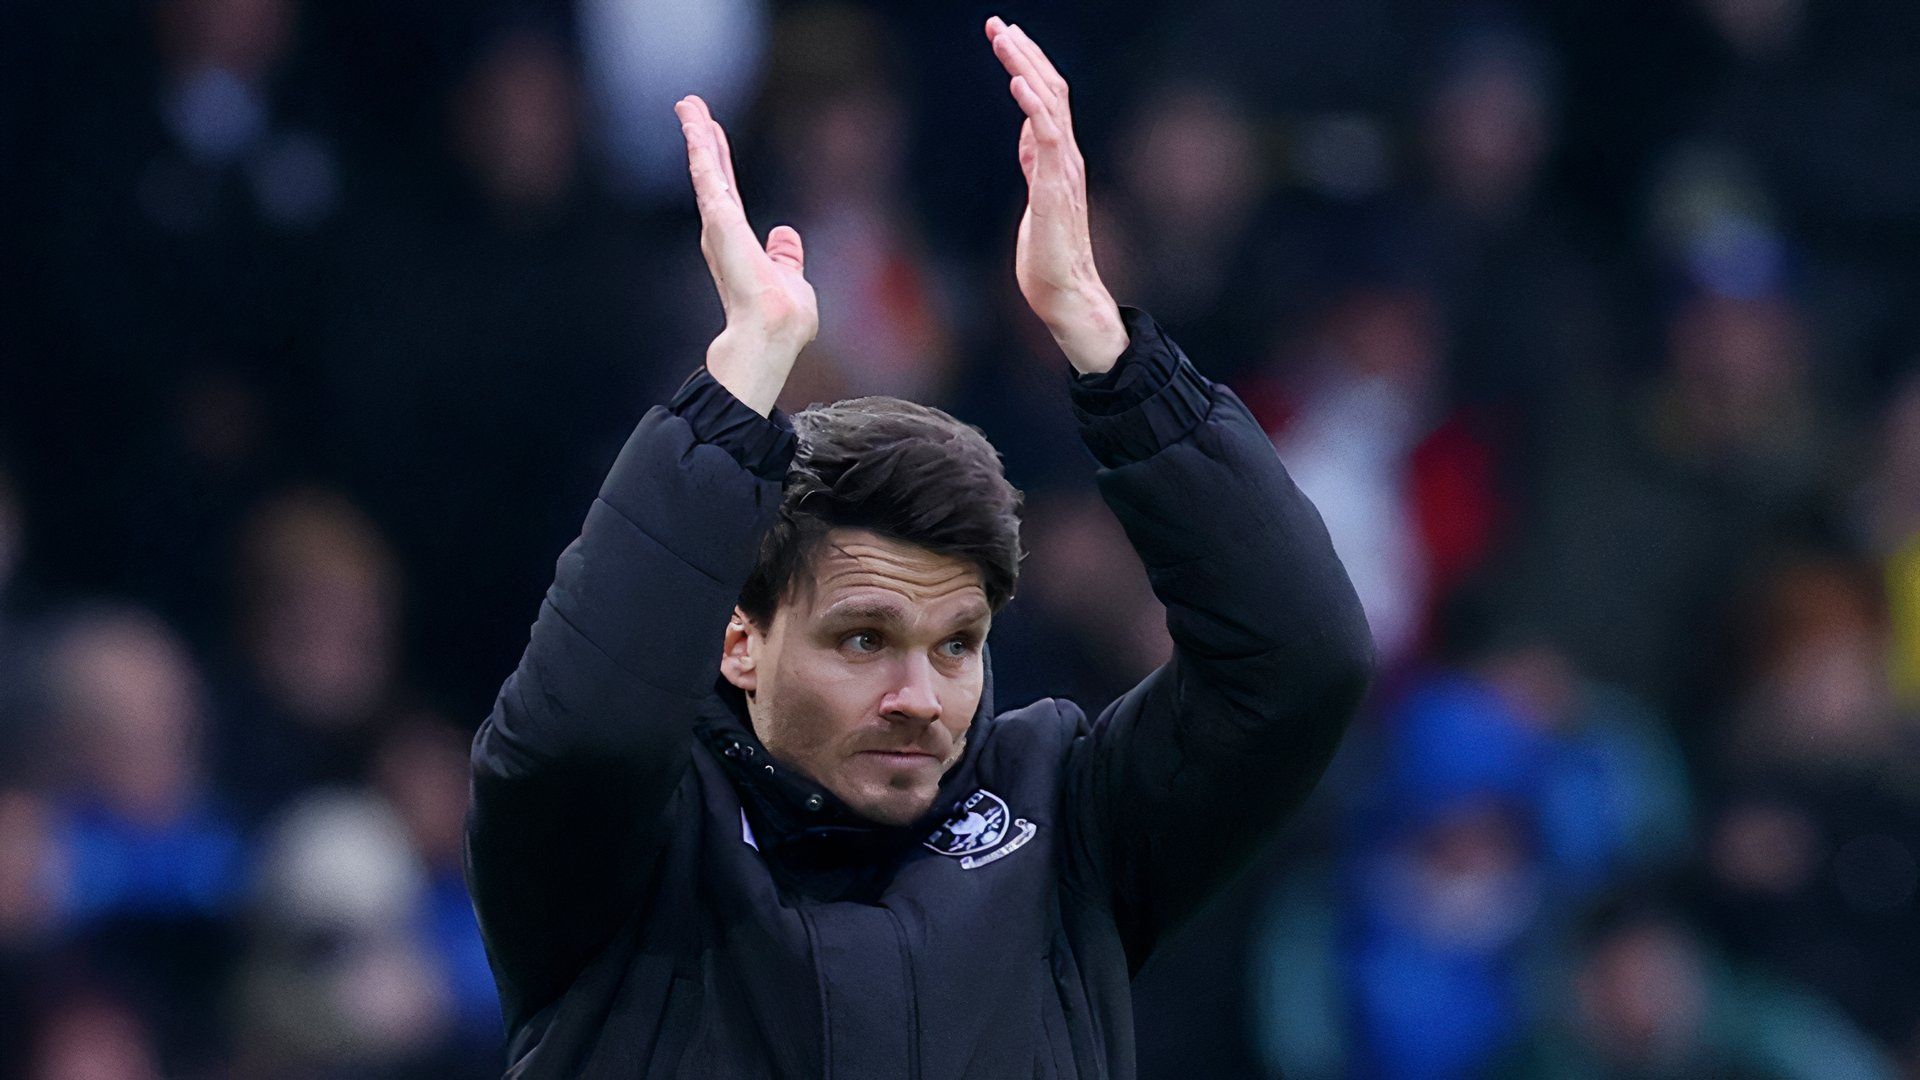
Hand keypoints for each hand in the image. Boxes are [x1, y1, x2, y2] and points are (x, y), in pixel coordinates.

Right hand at [674, 94, 817, 415]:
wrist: (771, 335)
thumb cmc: (783, 321)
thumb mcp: (791, 279)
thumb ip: (786, 256)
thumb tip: (786, 235)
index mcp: (738, 244)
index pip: (727, 194)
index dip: (720, 164)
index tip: (712, 137)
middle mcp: (723, 233)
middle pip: (712, 175)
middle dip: (702, 140)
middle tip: (690, 107)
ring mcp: (719, 226)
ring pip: (707, 170)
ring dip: (698, 135)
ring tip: (688, 104)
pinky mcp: (720, 221)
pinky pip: (709, 175)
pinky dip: (701, 148)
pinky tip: (695, 123)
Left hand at [985, 17, 1127, 373]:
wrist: (1066, 294)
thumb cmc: (1049, 255)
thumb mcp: (1037, 196)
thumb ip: (1035, 162)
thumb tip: (1029, 132)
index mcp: (1060, 157)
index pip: (1048, 97)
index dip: (1028, 64)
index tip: (1005, 36)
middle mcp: (1067, 157)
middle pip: (1050, 90)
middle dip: (1023, 53)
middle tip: (997, 23)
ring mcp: (1064, 171)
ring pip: (1049, 104)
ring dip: (1025, 68)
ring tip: (1003, 38)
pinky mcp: (1054, 190)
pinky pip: (1048, 138)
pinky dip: (1033, 107)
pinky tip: (1017, 85)